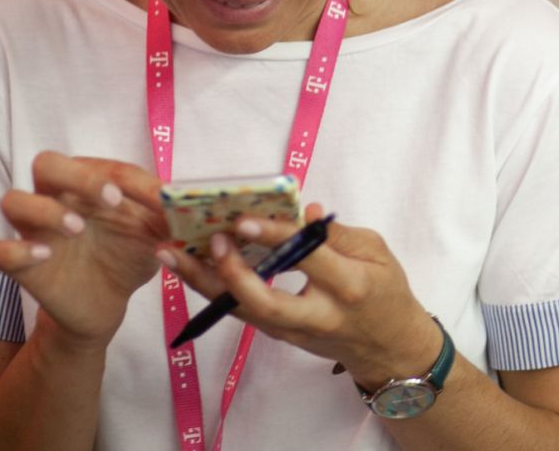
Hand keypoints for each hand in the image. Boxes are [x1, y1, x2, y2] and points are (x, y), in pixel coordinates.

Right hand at [0, 152, 167, 346]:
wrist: (109, 303)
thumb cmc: (130, 254)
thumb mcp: (157, 233)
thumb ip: (170, 214)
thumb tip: (186, 199)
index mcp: (89, 184)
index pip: (99, 163)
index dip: (127, 176)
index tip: (157, 196)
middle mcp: (57, 199)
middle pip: (46, 163)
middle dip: (76, 175)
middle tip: (110, 199)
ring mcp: (34, 231)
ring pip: (13, 200)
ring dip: (44, 210)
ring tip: (77, 229)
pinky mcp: (20, 265)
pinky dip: (13, 249)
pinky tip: (44, 256)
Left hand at [166, 203, 441, 386]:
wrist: (387, 347)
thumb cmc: (386, 291)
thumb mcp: (376, 252)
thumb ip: (338, 233)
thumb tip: (304, 212)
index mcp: (349, 285)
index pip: (308, 257)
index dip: (276, 237)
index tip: (244, 221)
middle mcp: (317, 313)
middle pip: (263, 301)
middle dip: (231, 272)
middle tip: (211, 241)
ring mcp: (293, 330)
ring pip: (241, 311)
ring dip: (203, 283)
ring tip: (171, 254)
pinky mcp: (279, 335)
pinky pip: (242, 311)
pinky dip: (214, 288)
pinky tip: (191, 267)